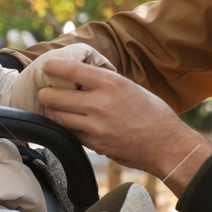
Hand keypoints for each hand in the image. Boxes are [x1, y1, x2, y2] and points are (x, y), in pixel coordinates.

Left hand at [34, 57, 211, 194]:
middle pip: (54, 97)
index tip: (47, 66)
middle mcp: (100, 104)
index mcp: (111, 83)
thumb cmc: (151, 112)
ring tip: (55, 107)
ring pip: (57, 117)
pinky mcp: (95, 145)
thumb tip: (79, 76)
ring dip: (53, 111)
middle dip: (45, 93)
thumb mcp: (129, 86)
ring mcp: (95, 127)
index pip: (70, 70)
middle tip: (45, 92)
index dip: (53, 67)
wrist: (166, 144)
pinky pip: (70, 133)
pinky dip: (67, 128)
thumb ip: (103, 82)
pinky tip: (72, 123)